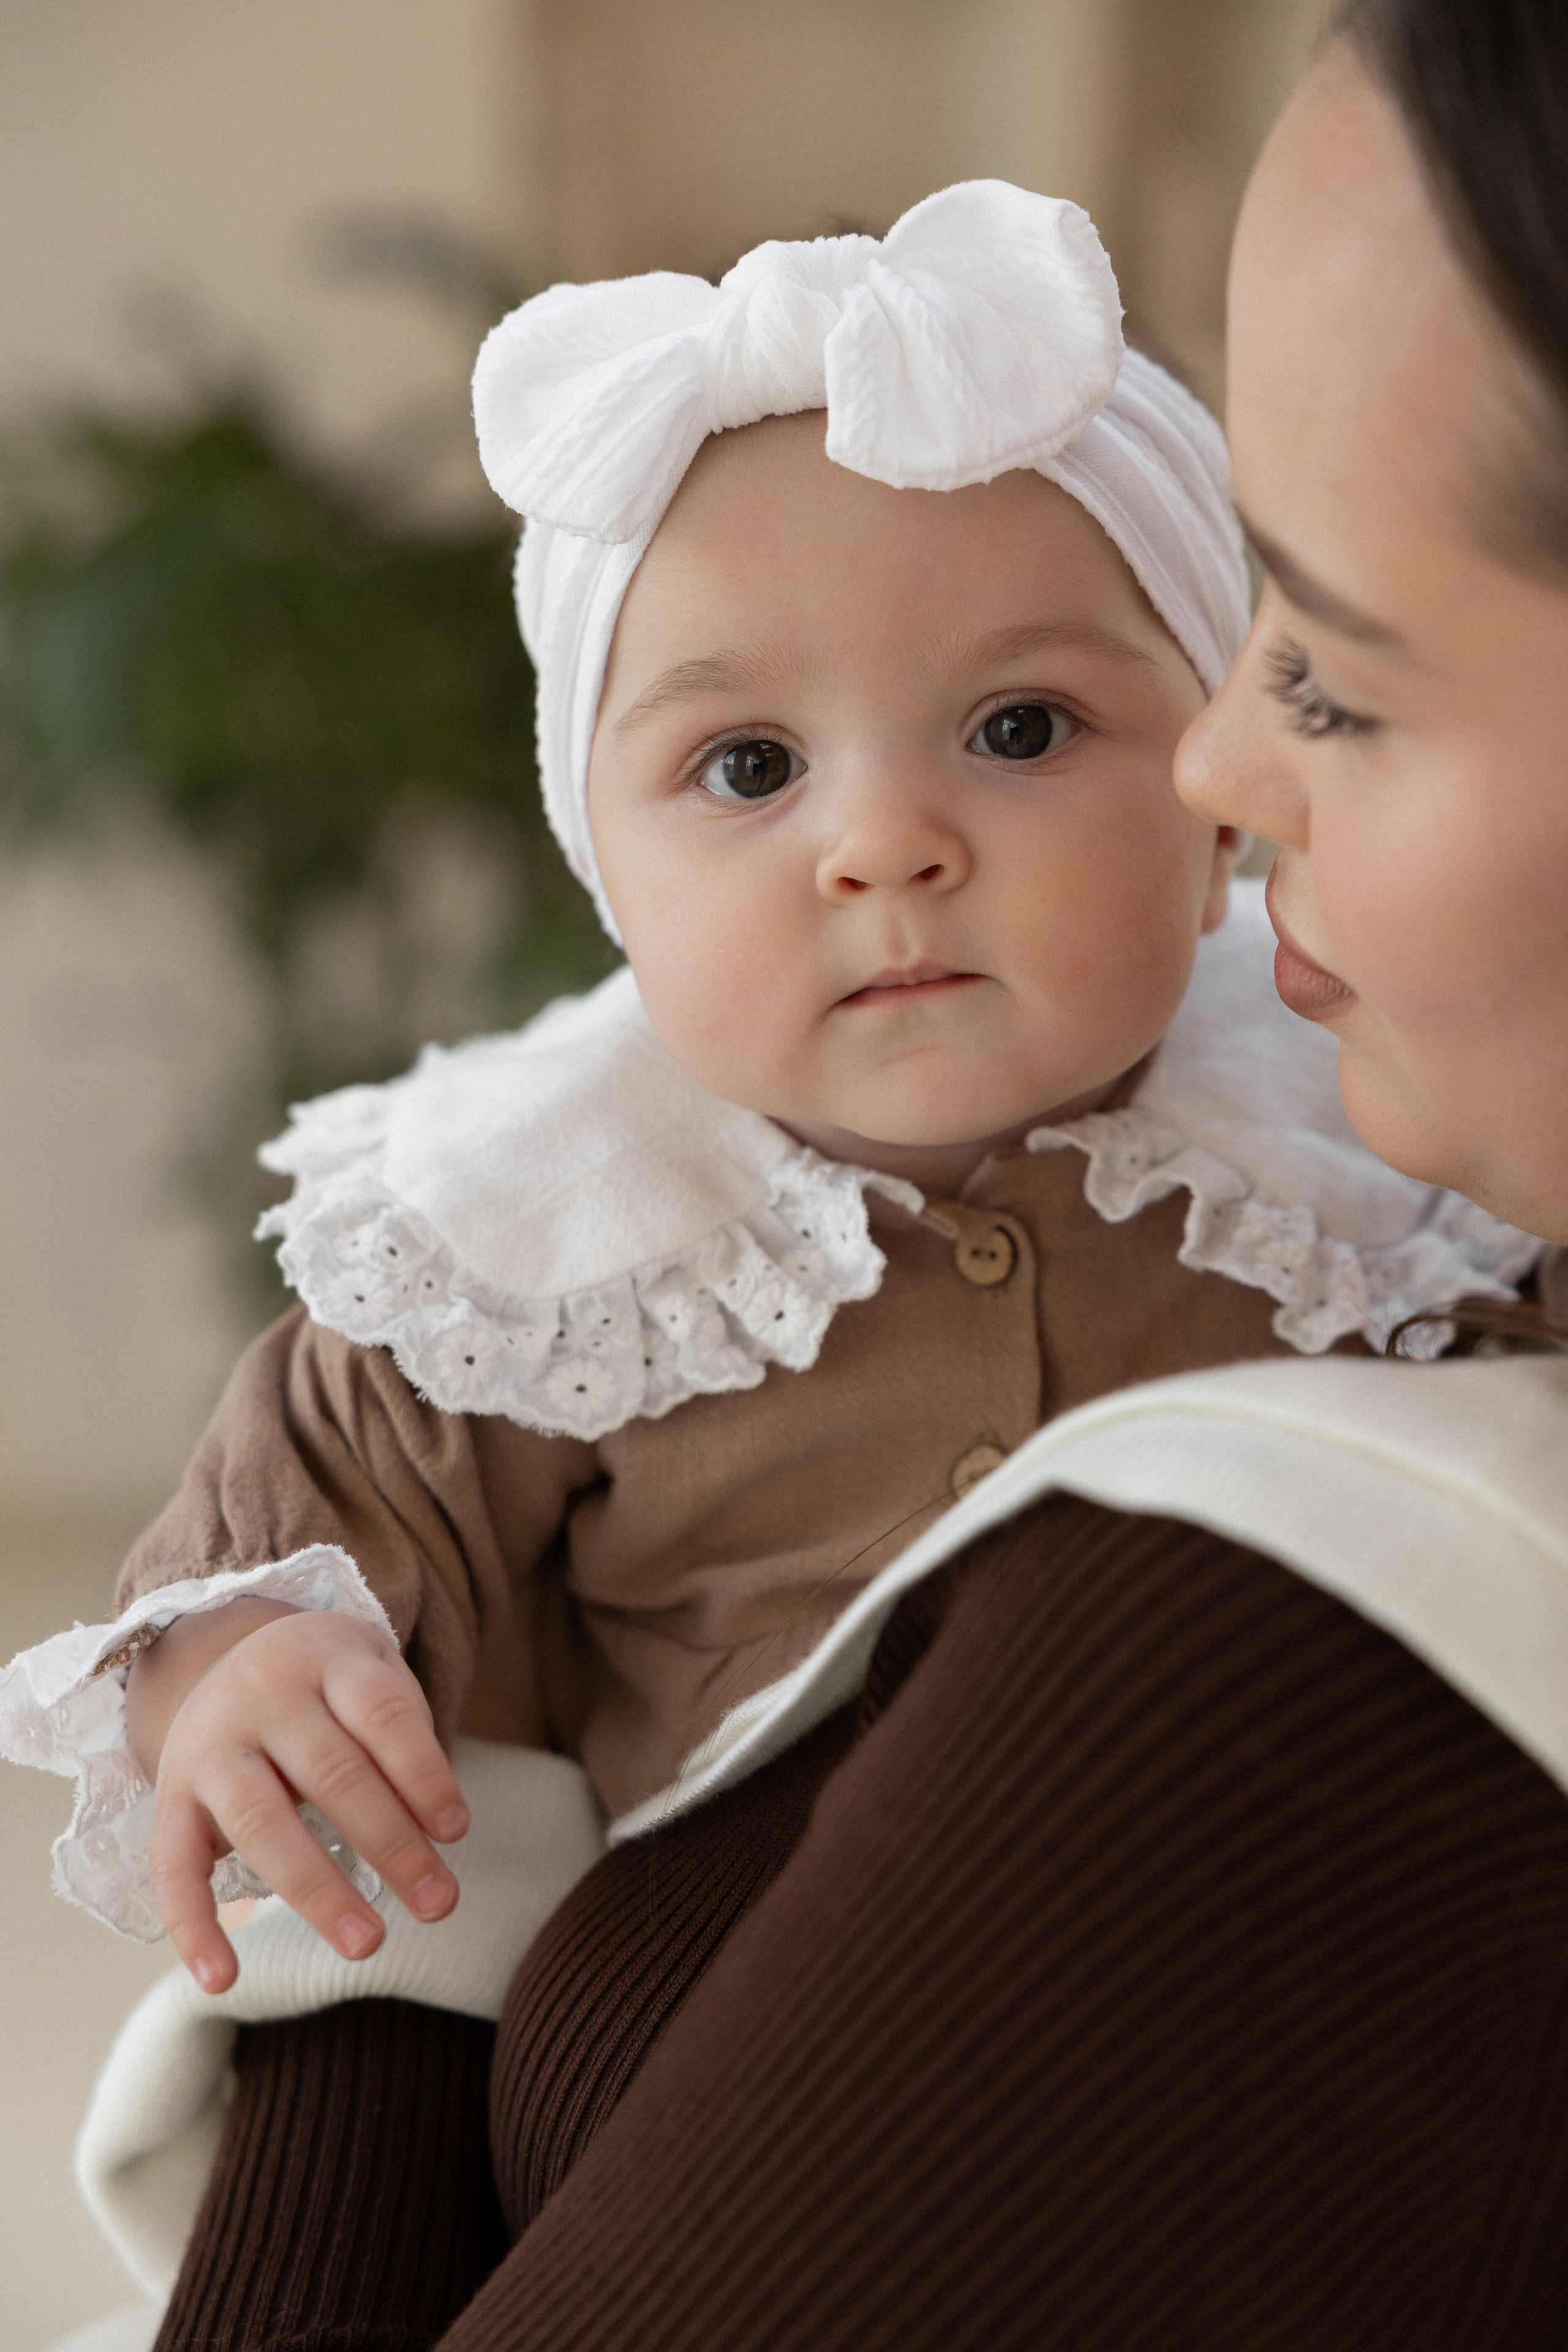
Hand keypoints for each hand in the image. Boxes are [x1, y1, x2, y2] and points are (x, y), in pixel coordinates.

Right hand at [127, 1600, 468, 1993]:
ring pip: (261, 1821)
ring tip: (370, 1944)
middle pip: (332, 1772)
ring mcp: (210, 1746)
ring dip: (317, 1890)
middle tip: (440, 1905)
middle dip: (391, 1843)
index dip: (423, 1772)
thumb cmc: (330, 1688)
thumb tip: (439, 1835)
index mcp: (326, 1658)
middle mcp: (262, 1695)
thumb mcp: (372, 1681)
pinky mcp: (170, 1797)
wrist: (229, 1657)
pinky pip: (172, 1865)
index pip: (382, 1714)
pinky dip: (193, 1926)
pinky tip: (223, 1979)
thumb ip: (403, 1744)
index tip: (457, 1830)